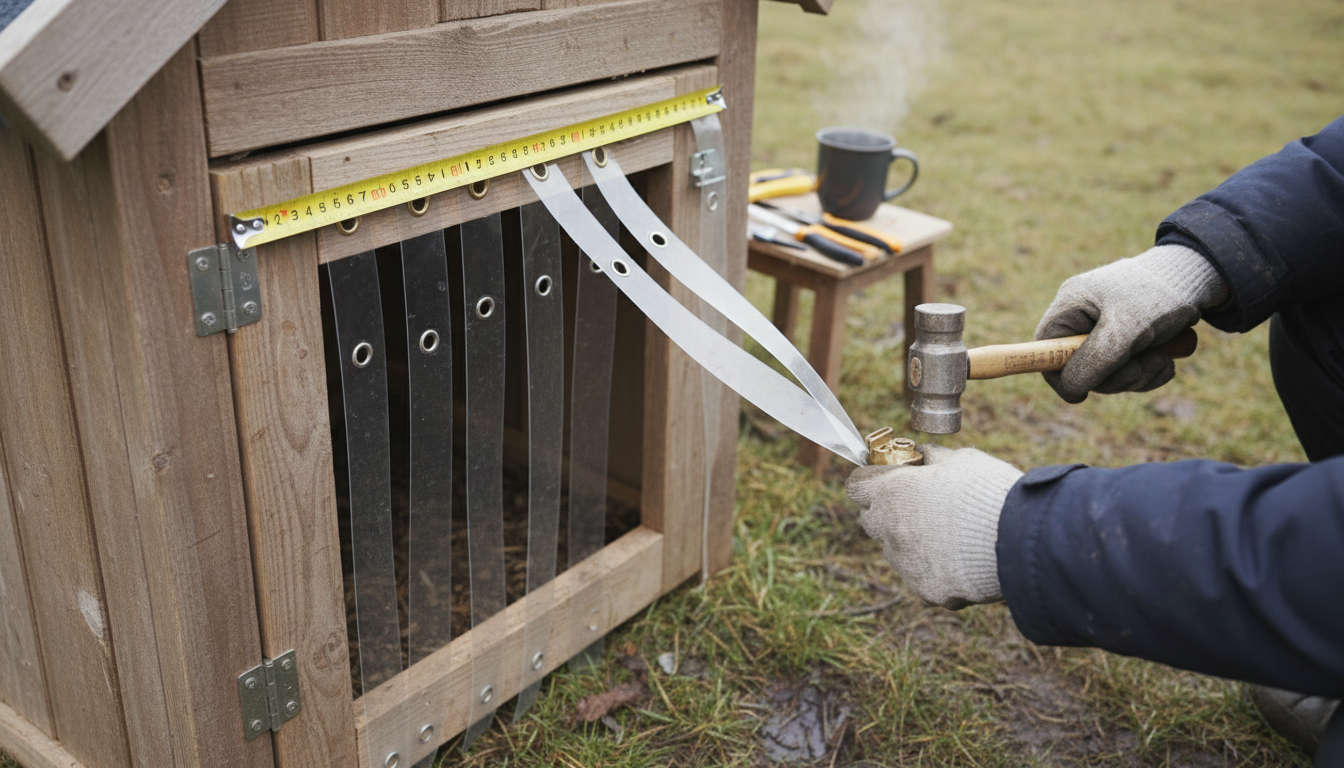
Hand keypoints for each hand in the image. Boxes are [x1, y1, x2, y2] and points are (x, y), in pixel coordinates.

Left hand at [845, 445, 1021, 608]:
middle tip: (918, 505)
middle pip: (870, 520)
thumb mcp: (961, 460)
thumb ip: (931, 459)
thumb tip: (920, 456)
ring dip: (910, 542)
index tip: (884, 479)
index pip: (856, 486)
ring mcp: (905, 563)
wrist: (1022, 541)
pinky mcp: (924, 590)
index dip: (870, 480)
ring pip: (895, 550)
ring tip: (949, 535)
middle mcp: (890, 528)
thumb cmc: (991, 492)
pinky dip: (933, 569)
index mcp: (893, 491)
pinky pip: (919, 577)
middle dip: (887, 511)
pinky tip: (961, 560)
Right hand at [1036, 244, 1225, 402]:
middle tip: (1140, 368)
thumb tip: (1072, 387)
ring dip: (1137, 375)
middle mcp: (1085, 317)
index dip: (1057, 374)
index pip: (1045, 347)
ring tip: (1162, 358)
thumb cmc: (1159, 294)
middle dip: (1114, 376)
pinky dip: (1149, 372)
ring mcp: (1107, 330)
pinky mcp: (1130, 340)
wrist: (1201, 276)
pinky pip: (1129, 371)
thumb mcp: (1126, 328)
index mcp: (1072, 305)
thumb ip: (1095, 359)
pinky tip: (1167, 359)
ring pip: (1108, 374)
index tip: (1080, 394)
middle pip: (1079, 367)